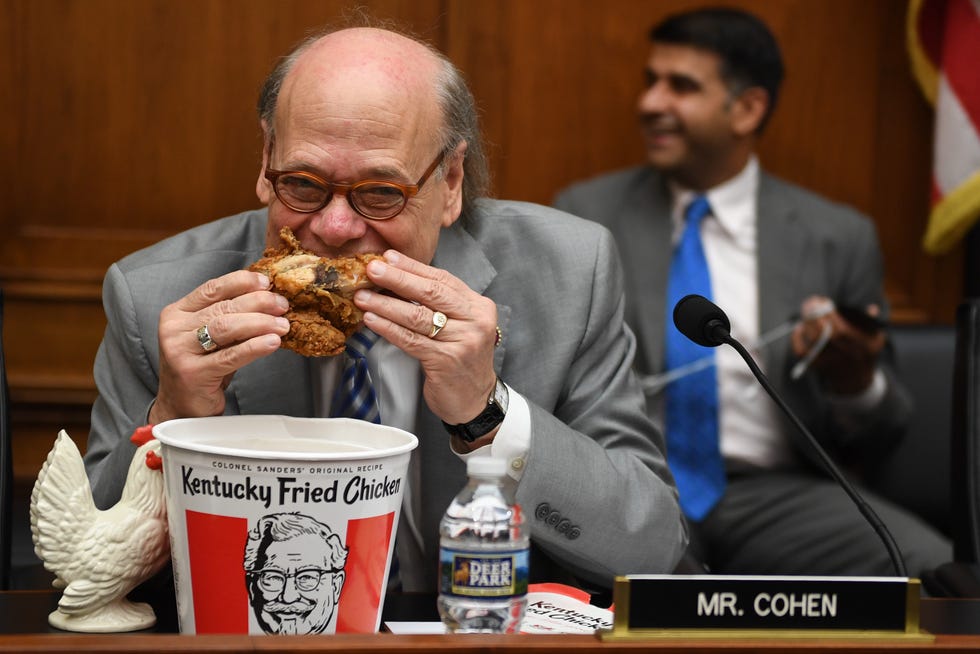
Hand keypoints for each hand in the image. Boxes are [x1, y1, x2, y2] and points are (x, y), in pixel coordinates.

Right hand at [150, 270, 290, 422]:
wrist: (182, 407)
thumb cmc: (202, 368)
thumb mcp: (211, 337)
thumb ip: (230, 317)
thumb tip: (268, 300)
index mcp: (177, 313)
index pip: (212, 289)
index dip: (241, 282)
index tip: (266, 282)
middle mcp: (174, 329)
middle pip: (223, 307)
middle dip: (258, 303)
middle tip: (282, 306)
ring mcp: (180, 351)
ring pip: (226, 327)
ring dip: (260, 323)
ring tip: (282, 325)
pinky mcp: (192, 373)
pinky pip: (230, 355)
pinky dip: (255, 346)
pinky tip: (272, 342)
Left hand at [353, 251, 498, 430]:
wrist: (476, 400)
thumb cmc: (462, 360)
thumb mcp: (461, 326)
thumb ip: (440, 305)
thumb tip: (398, 280)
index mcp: (479, 307)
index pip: (443, 280)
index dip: (414, 267)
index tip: (389, 257)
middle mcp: (475, 321)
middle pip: (431, 293)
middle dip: (397, 279)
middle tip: (372, 269)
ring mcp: (462, 342)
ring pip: (417, 317)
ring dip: (385, 304)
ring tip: (363, 296)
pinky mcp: (446, 361)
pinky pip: (410, 340)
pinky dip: (388, 328)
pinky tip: (372, 320)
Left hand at [790, 296, 885, 393]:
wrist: (855, 380)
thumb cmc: (865, 352)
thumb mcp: (875, 338)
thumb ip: (872, 322)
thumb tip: (871, 308)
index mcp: (857, 344)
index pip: (839, 327)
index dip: (829, 312)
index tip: (824, 300)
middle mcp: (842, 353)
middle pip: (824, 332)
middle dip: (816, 314)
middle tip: (811, 301)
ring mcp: (828, 360)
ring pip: (813, 339)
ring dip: (807, 322)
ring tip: (806, 309)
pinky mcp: (815, 364)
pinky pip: (801, 352)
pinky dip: (797, 339)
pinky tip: (799, 327)